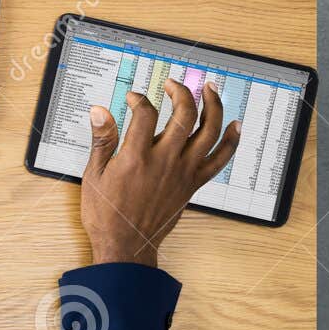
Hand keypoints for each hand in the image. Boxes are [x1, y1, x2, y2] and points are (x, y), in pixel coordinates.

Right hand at [81, 77, 241, 266]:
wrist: (126, 245)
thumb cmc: (107, 214)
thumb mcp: (94, 175)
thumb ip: (102, 141)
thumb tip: (100, 112)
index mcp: (137, 157)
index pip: (145, 114)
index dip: (138, 100)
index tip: (132, 98)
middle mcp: (165, 161)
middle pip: (183, 115)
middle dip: (179, 92)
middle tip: (173, 84)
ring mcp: (183, 172)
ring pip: (208, 131)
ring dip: (212, 106)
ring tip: (210, 90)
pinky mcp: (193, 184)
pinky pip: (220, 159)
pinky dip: (231, 141)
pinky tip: (235, 125)